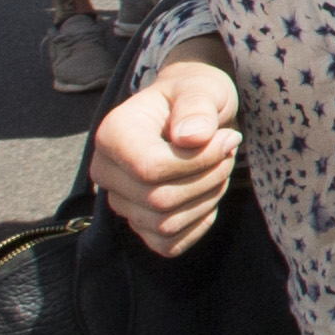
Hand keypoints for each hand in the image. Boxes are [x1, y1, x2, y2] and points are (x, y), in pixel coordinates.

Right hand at [89, 58, 238, 254]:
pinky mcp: (138, 223)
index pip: (150, 169)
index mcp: (112, 134)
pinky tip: (208, 197)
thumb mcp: (201, 88)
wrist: (189, 112)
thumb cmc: (193, 96)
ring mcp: (119, 201)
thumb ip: (196, 107)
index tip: (229, 137)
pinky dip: (196, 226)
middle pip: (158, 201)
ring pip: (165, 225)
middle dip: (207, 179)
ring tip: (219, 168)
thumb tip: (191, 137)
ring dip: (206, 200)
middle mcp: (106, 172)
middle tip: (228, 152)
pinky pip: (167, 245)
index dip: (198, 161)